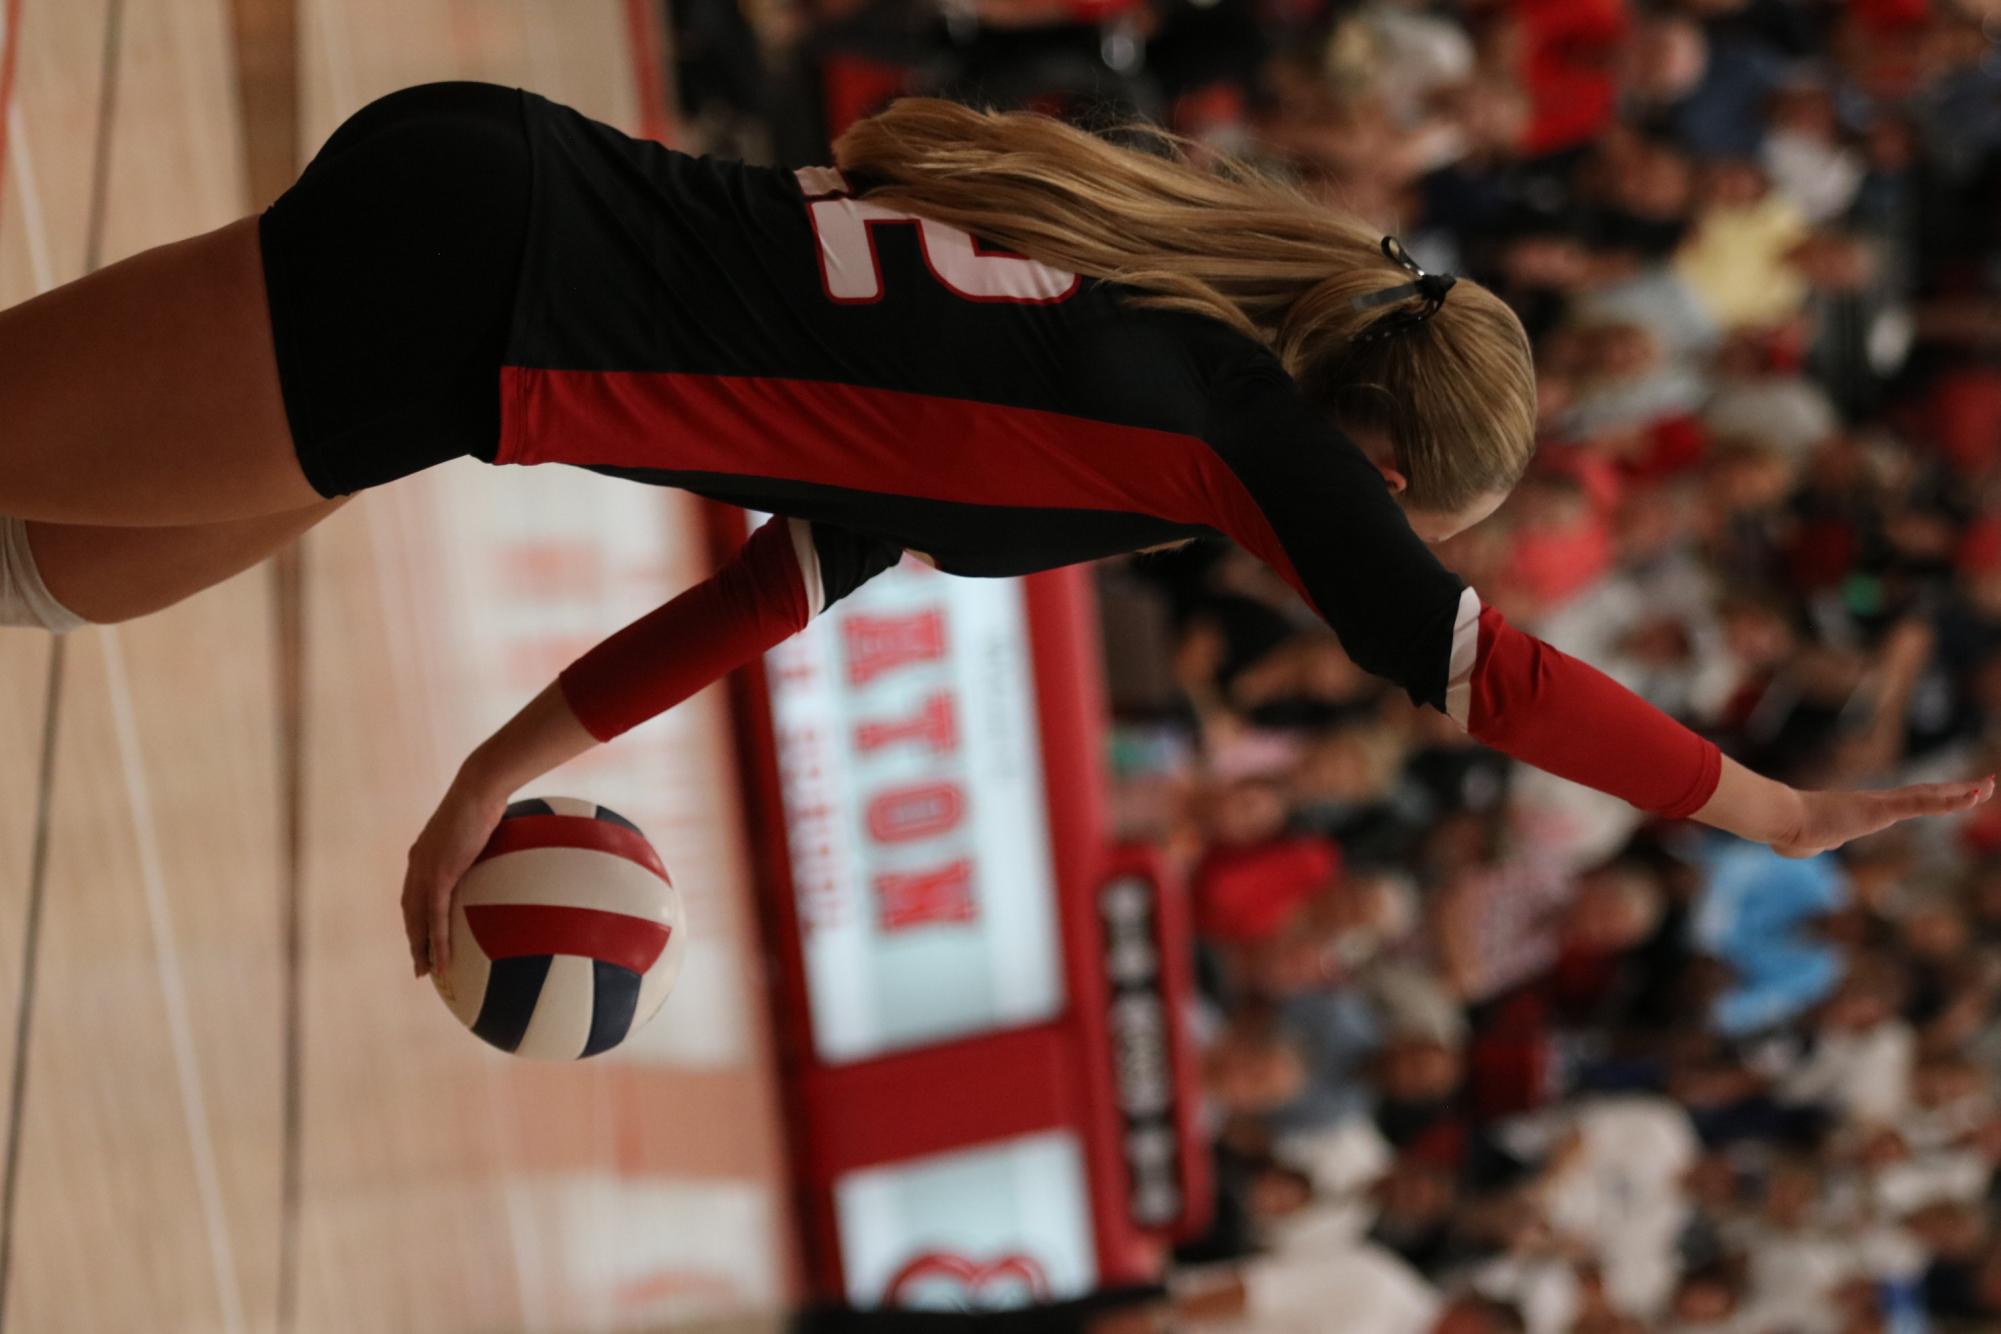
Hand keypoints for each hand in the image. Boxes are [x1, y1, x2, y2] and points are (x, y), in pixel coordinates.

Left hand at [401, 775, 508, 986]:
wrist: (480, 787)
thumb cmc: (489, 797)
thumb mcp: (486, 825)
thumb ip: (491, 843)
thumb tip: (518, 849)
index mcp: (425, 853)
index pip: (415, 892)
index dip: (417, 916)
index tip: (422, 935)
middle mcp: (418, 864)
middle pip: (410, 911)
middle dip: (414, 939)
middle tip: (420, 964)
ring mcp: (425, 871)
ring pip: (417, 920)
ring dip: (420, 948)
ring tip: (427, 972)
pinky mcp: (439, 876)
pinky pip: (436, 918)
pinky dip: (436, 942)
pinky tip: (443, 961)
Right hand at [1769, 777, 1994, 858]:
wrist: (1781, 819)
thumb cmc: (1787, 832)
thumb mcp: (1802, 844)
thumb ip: (1810, 843)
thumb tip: (1799, 845)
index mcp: (1862, 811)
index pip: (1905, 802)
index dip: (1931, 797)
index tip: (1954, 793)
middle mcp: (1876, 803)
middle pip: (1924, 794)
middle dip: (1957, 790)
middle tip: (1986, 783)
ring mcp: (1880, 804)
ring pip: (1928, 796)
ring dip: (1961, 793)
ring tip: (1988, 786)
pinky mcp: (1881, 808)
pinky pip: (1922, 804)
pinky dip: (1950, 801)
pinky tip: (1973, 796)